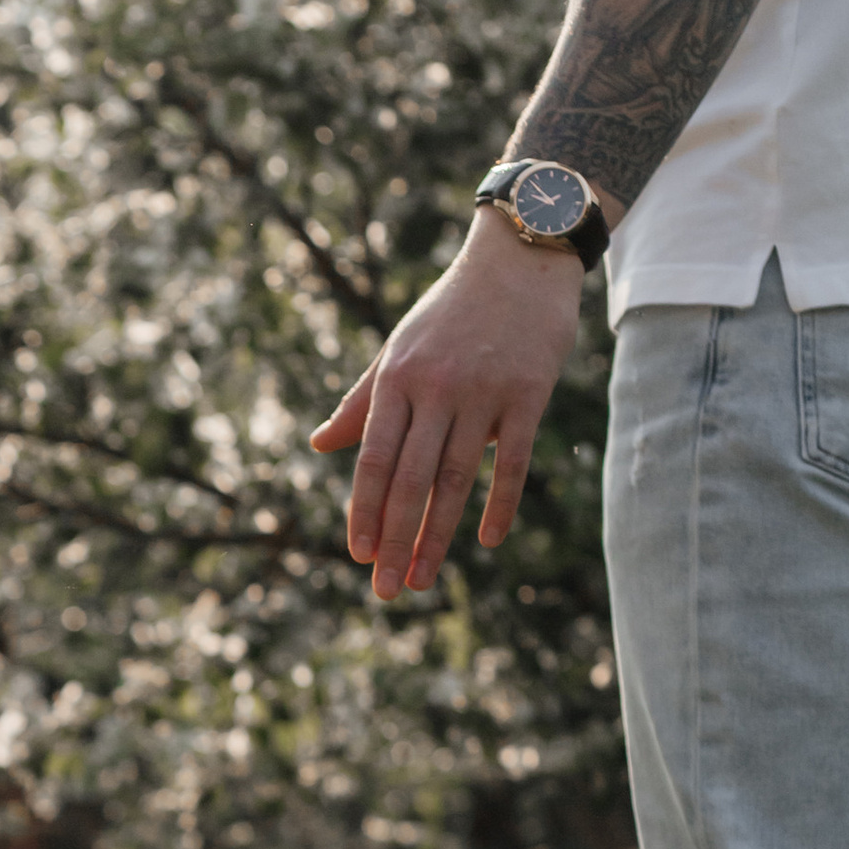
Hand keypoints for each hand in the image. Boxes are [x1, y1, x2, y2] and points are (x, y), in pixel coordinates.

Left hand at [310, 209, 584, 600]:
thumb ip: (362, 402)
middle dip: (396, 540)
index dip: (366, 510)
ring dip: (437, 535)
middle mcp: (437, 387)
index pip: (375, 458)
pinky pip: (513, 461)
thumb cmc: (450, 311)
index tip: (359, 555)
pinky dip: (500, 504)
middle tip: (386, 590)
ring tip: (423, 580)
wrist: (519, 258)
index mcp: (397, 377)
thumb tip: (319, 446)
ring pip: (457, 478)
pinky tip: (486, 541)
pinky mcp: (529, 393)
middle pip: (412, 479)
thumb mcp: (397, 349)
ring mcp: (485, 391)